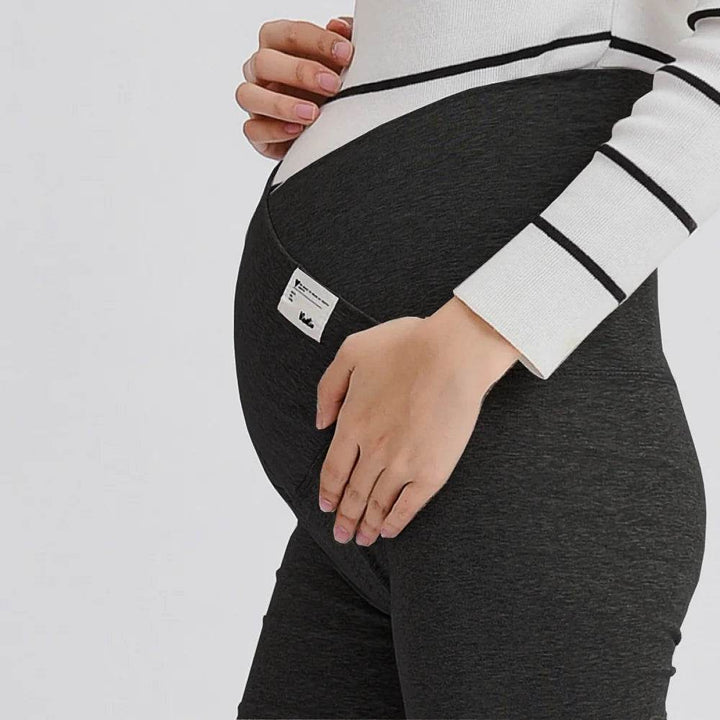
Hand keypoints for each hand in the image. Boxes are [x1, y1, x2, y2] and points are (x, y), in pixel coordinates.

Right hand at [235, 16, 353, 158]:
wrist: (326, 130)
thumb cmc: (329, 89)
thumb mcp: (341, 64)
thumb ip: (341, 42)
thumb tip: (340, 27)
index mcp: (277, 45)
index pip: (288, 34)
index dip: (318, 41)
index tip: (346, 53)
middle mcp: (260, 71)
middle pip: (263, 61)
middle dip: (300, 72)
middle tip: (333, 85)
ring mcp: (255, 102)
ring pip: (248, 95)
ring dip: (281, 105)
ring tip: (312, 114)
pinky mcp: (256, 132)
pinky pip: (253, 130)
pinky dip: (275, 131)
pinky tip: (299, 130)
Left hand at [315, 297, 520, 545]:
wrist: (453, 353)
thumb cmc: (406, 345)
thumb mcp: (351, 352)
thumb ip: (328, 389)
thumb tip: (320, 422)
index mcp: (352, 422)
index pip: (333, 470)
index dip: (329, 492)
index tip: (326, 507)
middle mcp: (372, 449)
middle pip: (353, 493)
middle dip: (345, 518)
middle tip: (341, 535)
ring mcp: (402, 464)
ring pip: (377, 503)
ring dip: (367, 525)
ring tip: (362, 539)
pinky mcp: (432, 472)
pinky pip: (408, 506)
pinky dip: (395, 522)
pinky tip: (389, 531)